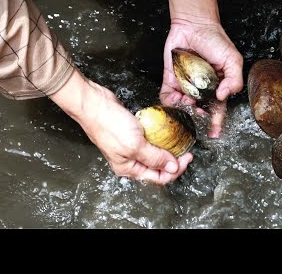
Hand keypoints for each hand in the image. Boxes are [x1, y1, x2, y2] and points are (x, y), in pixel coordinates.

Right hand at [50, 70, 192, 184]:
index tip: (187, 157)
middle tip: (186, 150)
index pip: (158, 178)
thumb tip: (172, 168)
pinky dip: (160, 139)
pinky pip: (150, 140)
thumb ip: (154, 158)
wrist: (94, 104)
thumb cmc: (109, 125)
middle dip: (174, 161)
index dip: (175, 170)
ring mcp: (131, 147)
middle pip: (158, 167)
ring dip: (168, 150)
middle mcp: (130, 161)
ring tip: (179, 142)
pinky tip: (167, 133)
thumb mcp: (135, 145)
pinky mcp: (132, 133)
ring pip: (155, 154)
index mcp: (129, 169)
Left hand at [161, 0, 243, 137]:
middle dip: (198, 116)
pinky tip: (175, 98)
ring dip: (184, 109)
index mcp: (218, 88)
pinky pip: (167, 96)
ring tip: (187, 100)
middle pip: (199, 112)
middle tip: (197, 112)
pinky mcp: (171, 80)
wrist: (194, 25)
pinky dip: (169, 101)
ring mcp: (186, 86)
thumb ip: (234, 79)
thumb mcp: (233, 60)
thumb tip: (224, 97)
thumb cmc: (216, 40)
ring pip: (182, 107)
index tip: (214, 134)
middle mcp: (201, 90)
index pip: (217, 110)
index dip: (216, 123)